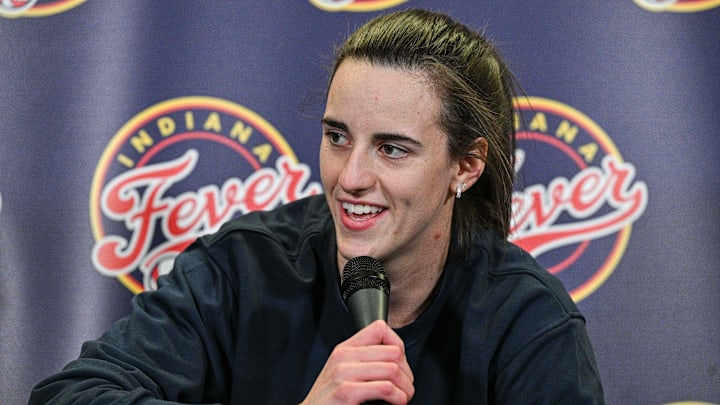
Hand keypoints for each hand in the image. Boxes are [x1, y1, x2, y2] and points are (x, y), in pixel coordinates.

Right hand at [300, 320, 414, 404]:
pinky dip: (398, 397)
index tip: (400, 366)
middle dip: (407, 373)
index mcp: (344, 349)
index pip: (380, 329)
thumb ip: (363, 361)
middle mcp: (343, 357)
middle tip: (406, 388)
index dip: (398, 347)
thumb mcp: (342, 373)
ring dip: (405, 388)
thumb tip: (396, 360)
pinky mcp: (346, 392)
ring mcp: (343, 374)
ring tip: (403, 398)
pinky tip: (396, 402)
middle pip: (393, 352)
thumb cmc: (329, 402)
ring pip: (393, 369)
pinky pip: (385, 388)